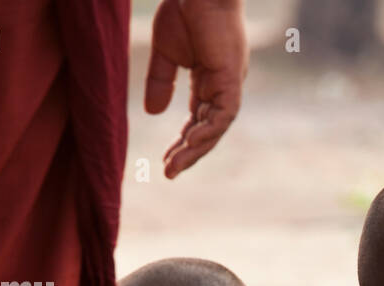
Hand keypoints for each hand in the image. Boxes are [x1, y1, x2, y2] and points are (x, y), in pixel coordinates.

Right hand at [145, 0, 248, 177]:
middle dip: (189, 152)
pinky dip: (208, 131)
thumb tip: (152, 113)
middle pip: (208, 129)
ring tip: (175, 166)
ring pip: (216, 128)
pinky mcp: (231, 79)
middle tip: (170, 172)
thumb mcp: (166, 52)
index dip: (183, 140)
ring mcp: (229, 83)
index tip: (165, 159)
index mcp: (210, 80)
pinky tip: (190, 145)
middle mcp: (223, 86)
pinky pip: (223, 114)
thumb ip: (161, 82)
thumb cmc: (184, 9)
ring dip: (196, 149)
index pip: (198, 119)